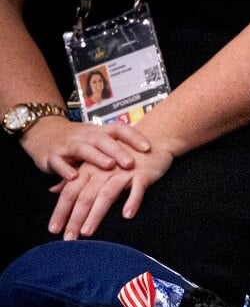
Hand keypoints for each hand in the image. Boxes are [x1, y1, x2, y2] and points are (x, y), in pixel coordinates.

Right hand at [21, 117, 151, 178]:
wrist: (43, 133)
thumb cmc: (79, 141)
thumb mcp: (98, 141)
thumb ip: (118, 149)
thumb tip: (147, 156)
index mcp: (99, 132)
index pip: (118, 129)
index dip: (133, 136)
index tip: (148, 147)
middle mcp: (84, 136)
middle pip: (102, 140)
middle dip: (117, 151)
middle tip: (131, 163)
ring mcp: (67, 145)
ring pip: (82, 149)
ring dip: (96, 157)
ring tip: (109, 166)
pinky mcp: (52, 156)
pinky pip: (58, 162)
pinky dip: (64, 170)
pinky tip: (73, 177)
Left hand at [47, 145, 174, 238]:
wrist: (153, 138)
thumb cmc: (124, 155)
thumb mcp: (97, 164)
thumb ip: (77, 178)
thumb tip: (55, 190)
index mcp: (90, 169)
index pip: (71, 192)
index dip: (61, 210)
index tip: (54, 230)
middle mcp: (104, 170)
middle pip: (85, 195)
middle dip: (75, 218)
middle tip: (69, 238)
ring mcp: (124, 172)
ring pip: (107, 194)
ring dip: (96, 213)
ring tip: (87, 231)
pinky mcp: (143, 173)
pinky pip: (138, 188)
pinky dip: (132, 201)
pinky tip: (127, 215)